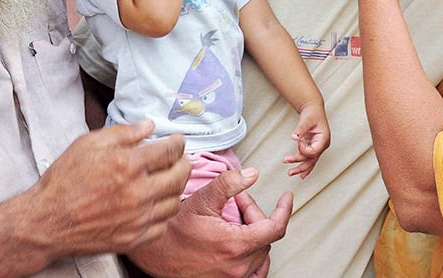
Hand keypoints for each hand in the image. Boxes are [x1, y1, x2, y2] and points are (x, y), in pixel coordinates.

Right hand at [26, 121, 189, 256]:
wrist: (46, 222)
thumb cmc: (64, 180)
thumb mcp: (88, 144)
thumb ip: (122, 132)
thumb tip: (149, 126)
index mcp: (128, 165)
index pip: (170, 150)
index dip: (178, 142)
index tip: (178, 141)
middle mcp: (137, 192)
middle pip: (180, 176)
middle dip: (184, 163)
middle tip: (180, 159)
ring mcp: (137, 218)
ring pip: (175, 202)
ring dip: (176, 189)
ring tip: (169, 181)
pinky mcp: (133, 238)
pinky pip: (162, 226)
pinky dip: (164, 214)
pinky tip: (156, 205)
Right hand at [128, 168, 292, 277]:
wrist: (155, 255)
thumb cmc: (174, 230)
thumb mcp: (202, 199)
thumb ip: (229, 184)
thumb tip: (252, 174)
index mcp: (235, 244)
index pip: (275, 228)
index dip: (284, 210)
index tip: (286, 199)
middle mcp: (238, 266)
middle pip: (265, 237)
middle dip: (255, 215)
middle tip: (236, 202)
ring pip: (260, 253)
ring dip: (254, 234)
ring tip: (235, 222)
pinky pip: (254, 272)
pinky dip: (254, 256)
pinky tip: (242, 244)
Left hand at [284, 102, 330, 177]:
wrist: (313, 109)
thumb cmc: (312, 113)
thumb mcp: (306, 119)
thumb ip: (300, 129)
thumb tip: (294, 137)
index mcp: (324, 139)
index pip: (313, 151)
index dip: (303, 149)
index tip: (298, 140)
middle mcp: (322, 145)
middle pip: (312, 160)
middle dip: (301, 166)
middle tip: (290, 171)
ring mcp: (318, 147)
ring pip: (311, 161)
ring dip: (301, 168)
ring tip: (291, 173)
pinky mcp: (313, 147)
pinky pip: (309, 159)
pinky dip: (305, 166)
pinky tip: (301, 174)